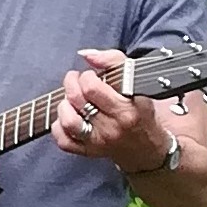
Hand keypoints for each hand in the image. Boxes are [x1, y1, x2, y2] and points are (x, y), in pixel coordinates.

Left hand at [52, 49, 171, 170]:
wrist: (147, 147)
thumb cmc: (140, 111)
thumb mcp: (137, 82)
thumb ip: (113, 61)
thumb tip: (86, 54)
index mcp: (127, 109)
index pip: (93, 88)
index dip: (87, 76)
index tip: (92, 75)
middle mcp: (113, 127)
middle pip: (77, 100)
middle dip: (71, 83)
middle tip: (76, 80)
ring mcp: (99, 141)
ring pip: (68, 121)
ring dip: (64, 105)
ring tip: (71, 99)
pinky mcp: (88, 152)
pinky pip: (63, 140)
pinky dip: (59, 127)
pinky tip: (69, 117)